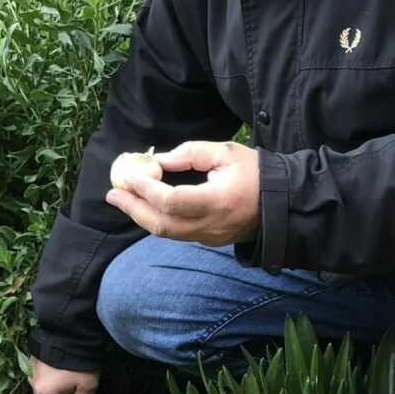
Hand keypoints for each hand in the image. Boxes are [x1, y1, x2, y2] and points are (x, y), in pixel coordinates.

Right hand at [30, 356, 99, 393]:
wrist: (68, 328)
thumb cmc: (78, 359)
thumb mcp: (86, 385)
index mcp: (45, 393)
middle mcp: (35, 383)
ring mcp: (32, 369)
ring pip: (43, 388)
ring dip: (52, 392)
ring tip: (67, 387)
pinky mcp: (34, 357)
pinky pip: (42, 375)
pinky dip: (51, 379)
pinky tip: (61, 373)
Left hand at [105, 140, 260, 246]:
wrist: (281, 203)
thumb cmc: (255, 172)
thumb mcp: (226, 152)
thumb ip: (191, 154)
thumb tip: (159, 161)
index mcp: (216, 201)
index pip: (172, 201)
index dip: (147, 189)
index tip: (130, 175)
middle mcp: (210, 225)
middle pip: (162, 224)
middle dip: (133, 208)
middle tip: (113, 193)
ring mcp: (209, 237)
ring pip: (166, 233)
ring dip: (141, 216)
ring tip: (122, 199)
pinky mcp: (208, 241)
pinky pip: (176, 233)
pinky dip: (156, 220)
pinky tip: (144, 206)